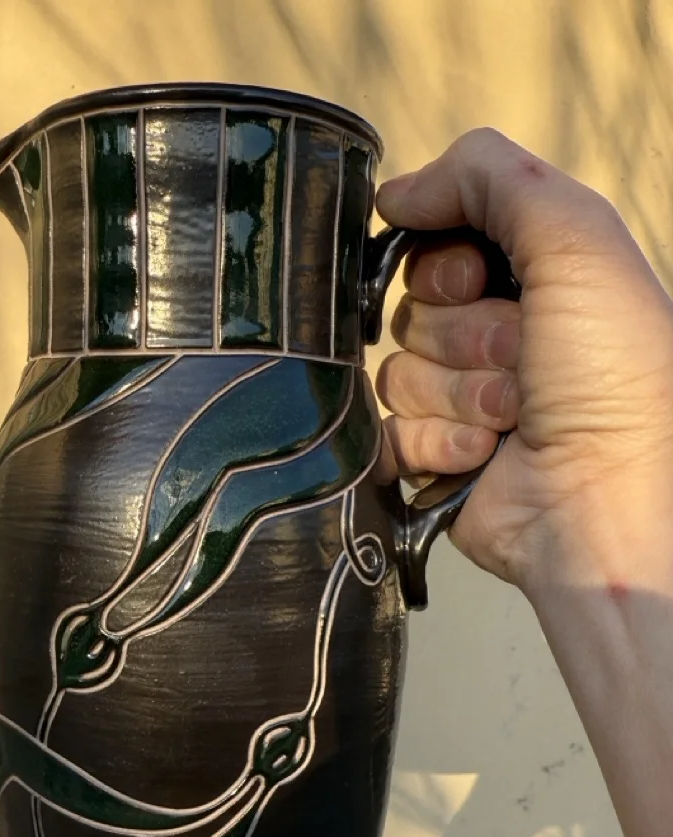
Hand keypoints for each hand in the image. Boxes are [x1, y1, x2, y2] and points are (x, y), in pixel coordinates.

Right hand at [375, 128, 672, 601]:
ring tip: (514, 417)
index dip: (446, 259)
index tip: (480, 280)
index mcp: (532, 279)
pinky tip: (482, 458)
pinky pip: (387, 434)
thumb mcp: (576, 237)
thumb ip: (490, 176)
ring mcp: (461, 403)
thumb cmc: (614, 369)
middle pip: (413, 308)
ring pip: (398, 373)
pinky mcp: (434, 462)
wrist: (608, 497)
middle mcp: (494, 337)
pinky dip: (434, 445)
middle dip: (464, 335)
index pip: (436, 242)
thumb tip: (394, 192)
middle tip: (521, 360)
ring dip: (458, 395)